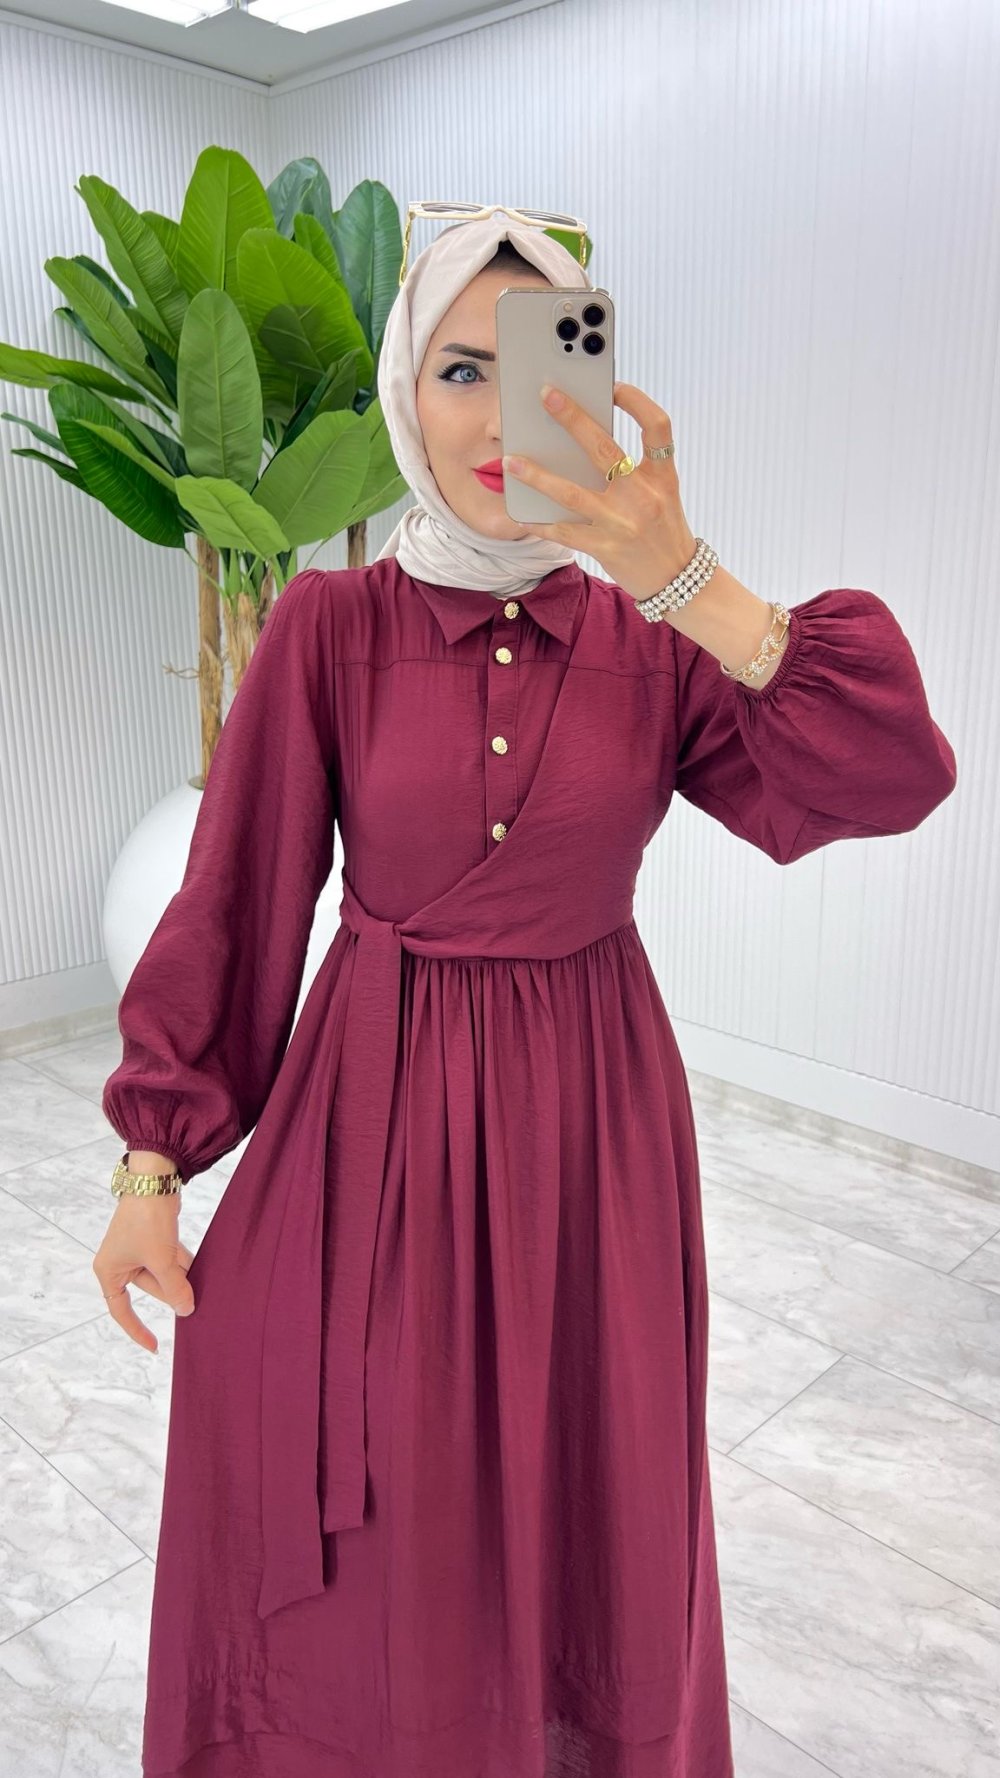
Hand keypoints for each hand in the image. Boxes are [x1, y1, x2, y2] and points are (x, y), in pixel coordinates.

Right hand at [93, 1195, 196, 1351]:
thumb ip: (174, 1287)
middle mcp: (120, 1262)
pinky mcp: (153, 1238)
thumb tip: (187, 1311)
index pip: (121, 1310)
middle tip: (197, 1306)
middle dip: (173, 1294)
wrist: (155, 1180)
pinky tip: (204, 1272)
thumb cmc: (147, 1220)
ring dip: (181, 1279)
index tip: (155, 1346)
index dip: (137, 1330)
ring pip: (162, 1274)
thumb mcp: (161, 1259)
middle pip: (150, 1289)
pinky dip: (183, 1265)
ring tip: (204, 1290)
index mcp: (109, 1271)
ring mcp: (137, 1249)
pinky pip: (168, 1260)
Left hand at [503, 381, 697, 602]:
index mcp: (662, 476)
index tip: (613, 386)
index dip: (637, 401)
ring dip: (537, 475)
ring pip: (571, 493)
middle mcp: (643, 496)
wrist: (678, 581)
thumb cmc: (664, 530)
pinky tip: (523, 514)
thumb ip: (635, 468)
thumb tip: (586, 440)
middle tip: (547, 395)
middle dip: (572, 418)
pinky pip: (564, 532)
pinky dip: (541, 523)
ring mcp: (622, 524)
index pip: (657, 427)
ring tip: (510, 460)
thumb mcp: (662, 493)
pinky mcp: (605, 549)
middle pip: (604, 449)